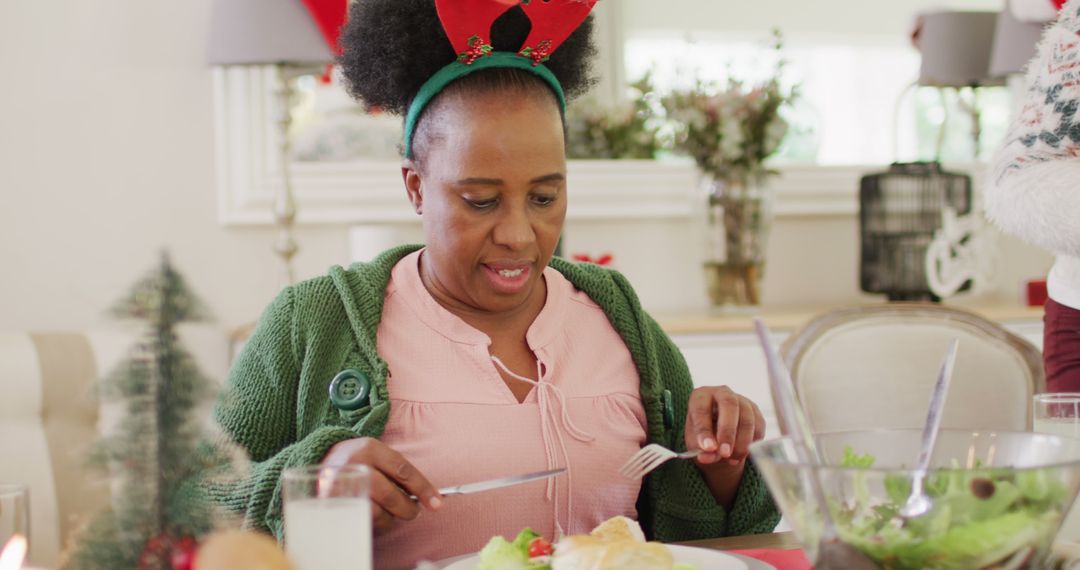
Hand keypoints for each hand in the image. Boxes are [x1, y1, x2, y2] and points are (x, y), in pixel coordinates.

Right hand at [322, 437, 442, 530]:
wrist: (321, 461)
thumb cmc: (359, 461)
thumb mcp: (377, 455)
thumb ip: (398, 472)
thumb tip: (428, 497)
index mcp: (370, 448)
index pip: (403, 471)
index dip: (423, 489)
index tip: (436, 503)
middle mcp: (355, 465)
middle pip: (390, 495)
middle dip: (408, 508)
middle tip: (413, 512)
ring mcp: (341, 486)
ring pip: (377, 512)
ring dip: (391, 519)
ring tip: (392, 514)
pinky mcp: (332, 505)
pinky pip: (361, 521)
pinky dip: (375, 523)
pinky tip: (377, 517)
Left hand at [683, 386, 765, 507]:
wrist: (718, 437)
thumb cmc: (703, 436)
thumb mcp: (696, 444)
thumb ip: (700, 449)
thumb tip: (706, 456)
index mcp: (701, 396)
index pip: (701, 408)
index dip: (704, 429)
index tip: (708, 448)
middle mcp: (722, 392)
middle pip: (729, 405)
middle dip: (727, 432)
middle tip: (725, 453)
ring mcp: (741, 400)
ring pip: (747, 418)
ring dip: (741, 442)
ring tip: (732, 459)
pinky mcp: (755, 411)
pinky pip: (758, 426)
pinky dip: (752, 443)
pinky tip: (741, 453)